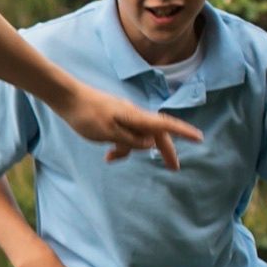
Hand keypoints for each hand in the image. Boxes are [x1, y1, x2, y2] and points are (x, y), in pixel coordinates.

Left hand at [59, 86, 200, 169]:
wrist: (67, 97)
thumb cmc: (86, 115)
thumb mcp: (109, 133)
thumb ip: (131, 141)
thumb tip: (150, 144)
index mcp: (136, 117)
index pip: (166, 125)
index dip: (183, 133)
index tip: (199, 138)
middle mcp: (134, 115)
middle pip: (156, 134)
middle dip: (164, 151)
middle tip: (173, 168)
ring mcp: (125, 116)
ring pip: (137, 137)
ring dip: (129, 150)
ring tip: (110, 157)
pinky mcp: (116, 118)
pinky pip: (126, 134)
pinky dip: (120, 145)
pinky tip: (107, 154)